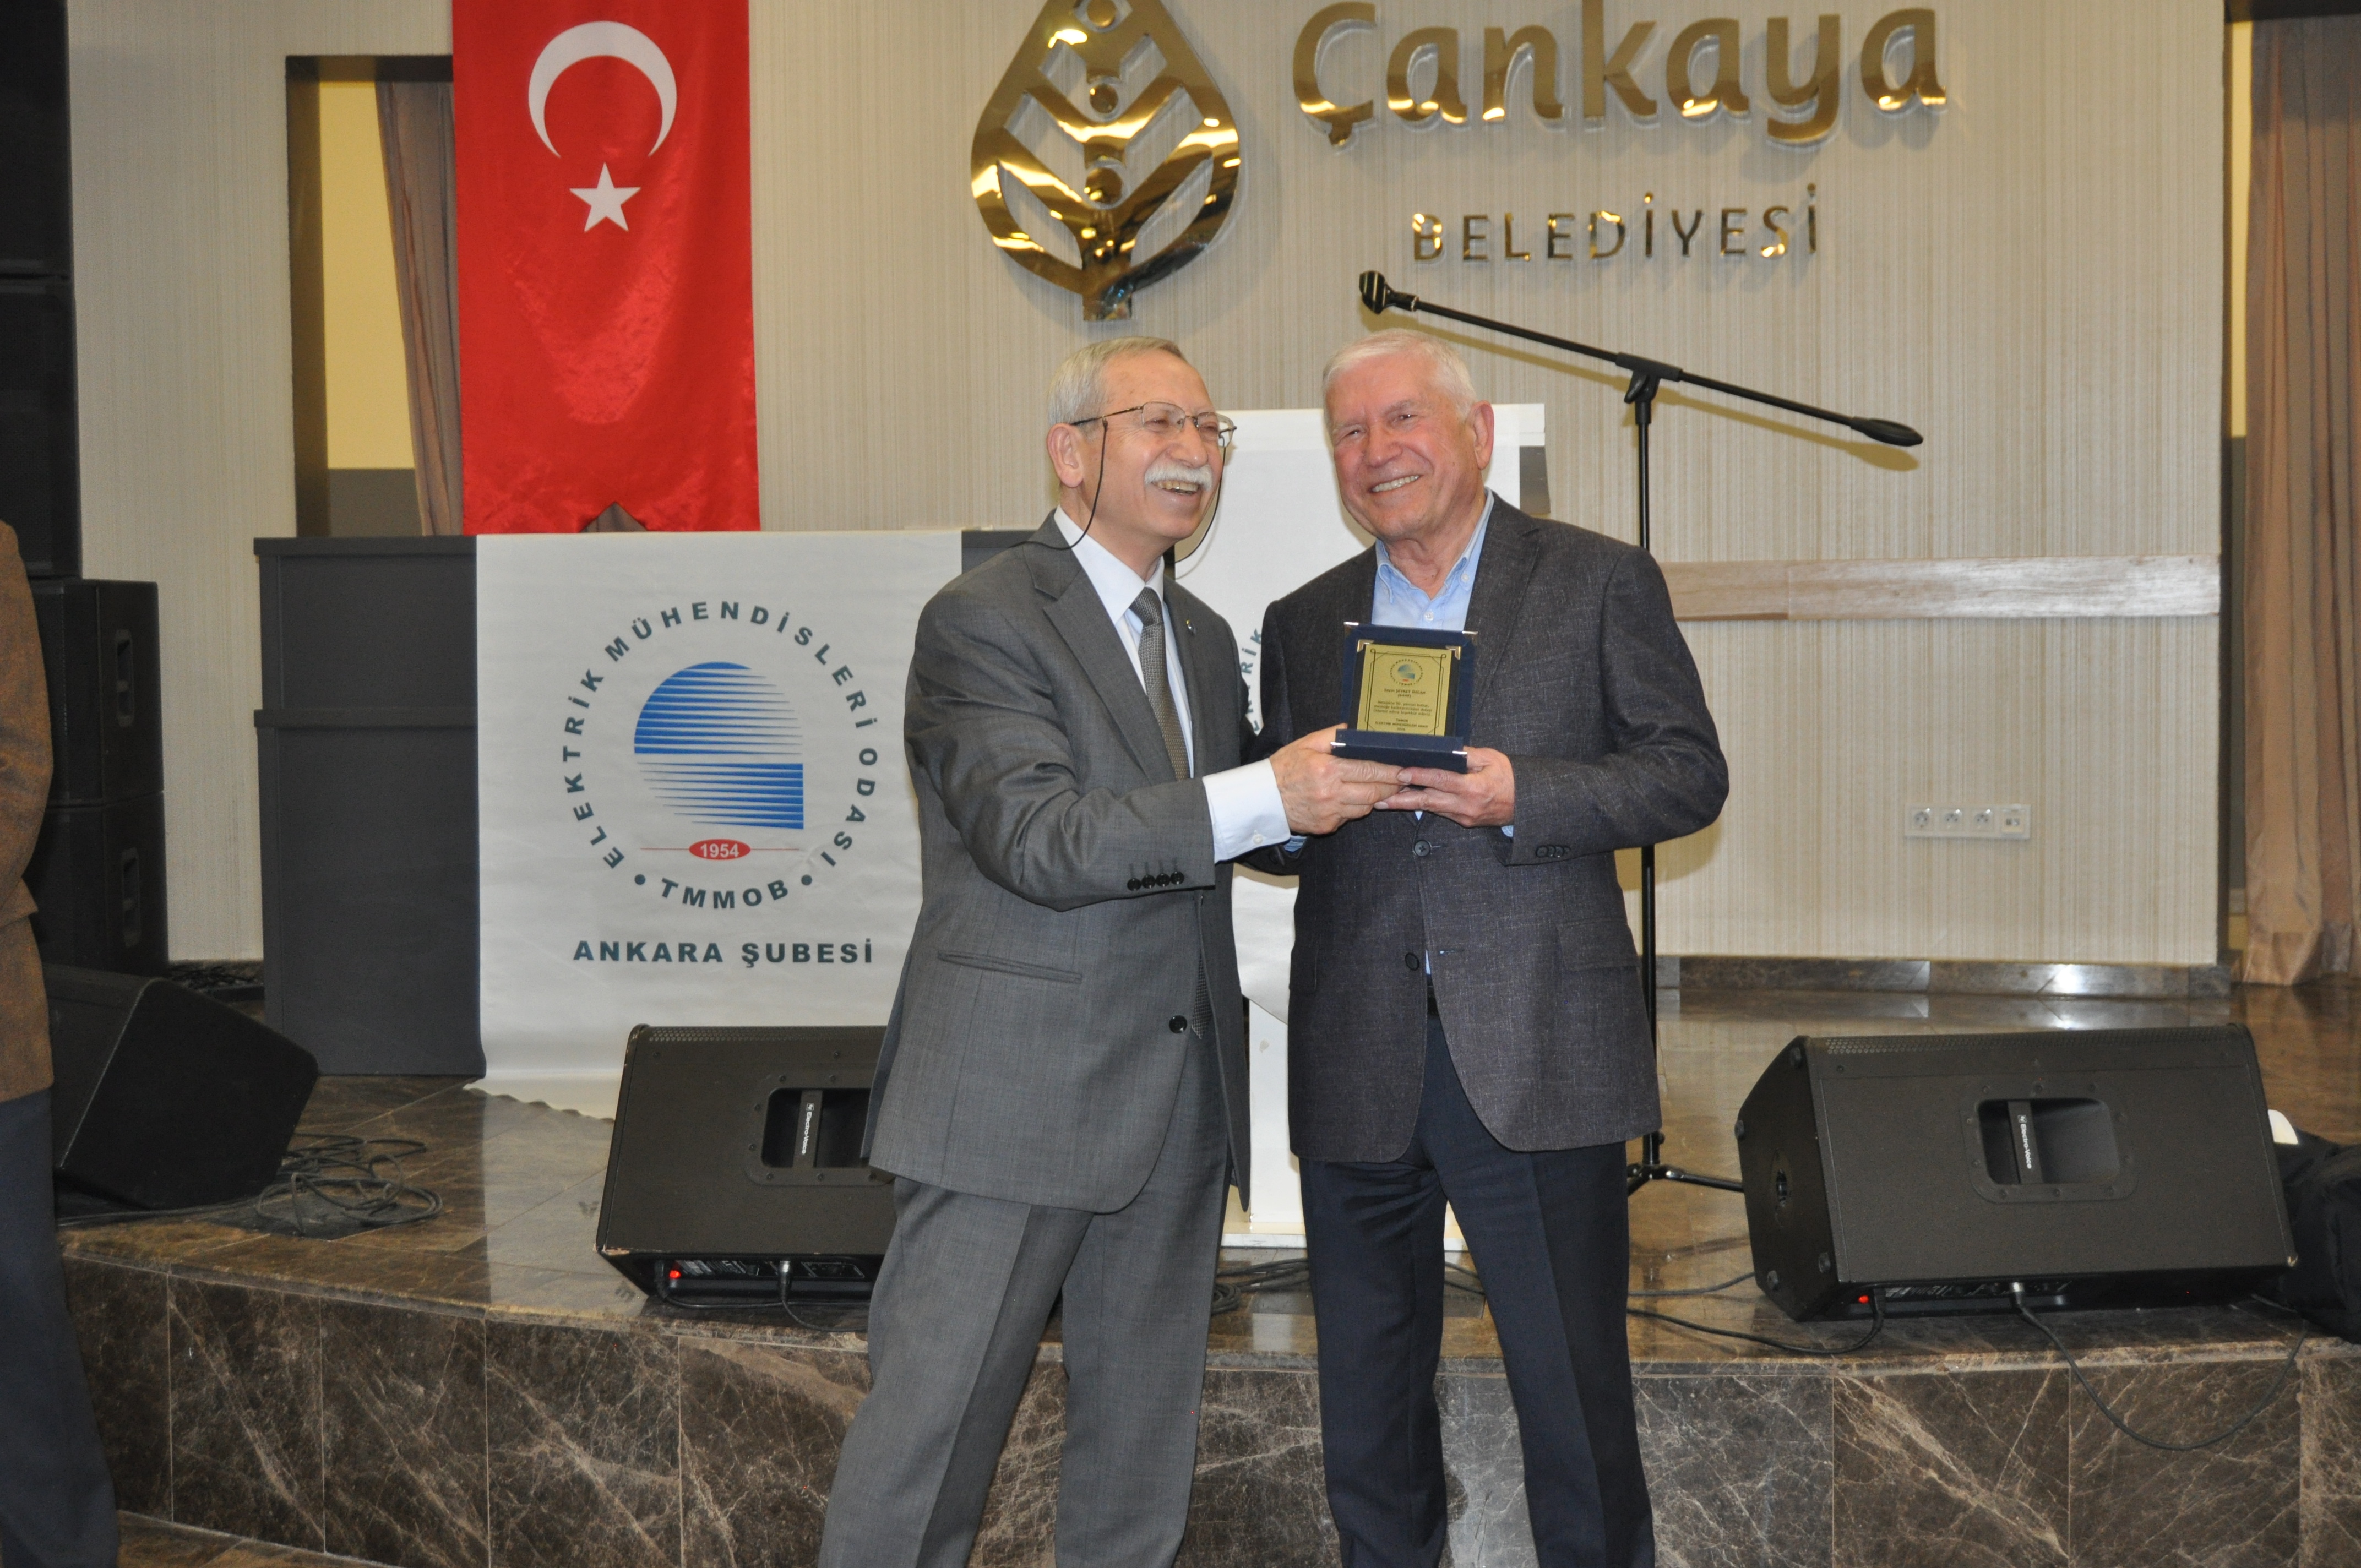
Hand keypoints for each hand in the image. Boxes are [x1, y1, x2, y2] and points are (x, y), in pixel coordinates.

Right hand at [1271, 725, 1401, 835]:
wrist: (1263, 798)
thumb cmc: (1284, 768)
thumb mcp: (1305, 744)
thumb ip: (1332, 735)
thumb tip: (1354, 730)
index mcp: (1327, 769)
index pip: (1368, 770)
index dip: (1390, 772)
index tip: (1403, 770)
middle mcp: (1331, 793)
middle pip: (1373, 793)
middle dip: (1390, 787)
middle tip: (1400, 781)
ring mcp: (1330, 812)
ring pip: (1365, 807)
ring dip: (1375, 798)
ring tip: (1379, 788)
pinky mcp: (1327, 826)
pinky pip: (1350, 817)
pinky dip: (1355, 808)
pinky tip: (1353, 798)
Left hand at [1377, 747, 1514, 828]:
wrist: (1526, 803)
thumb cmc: (1509, 777)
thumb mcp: (1491, 758)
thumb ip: (1467, 755)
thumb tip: (1444, 750)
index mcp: (1473, 788)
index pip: (1440, 780)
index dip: (1419, 777)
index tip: (1400, 773)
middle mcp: (1465, 806)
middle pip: (1427, 802)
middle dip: (1401, 800)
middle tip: (1379, 798)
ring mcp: (1463, 817)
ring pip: (1430, 809)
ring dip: (1407, 805)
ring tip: (1384, 800)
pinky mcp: (1463, 822)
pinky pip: (1440, 811)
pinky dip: (1424, 806)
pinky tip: (1408, 801)